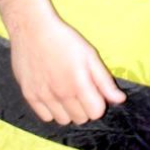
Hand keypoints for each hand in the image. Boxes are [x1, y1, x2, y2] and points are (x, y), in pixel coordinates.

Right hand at [10, 15, 125, 124]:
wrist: (32, 28)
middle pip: (80, 118)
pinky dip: (52, 111)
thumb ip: (104, 80)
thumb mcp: (90, 55)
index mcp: (78, 83)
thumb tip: (120, 100)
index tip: (94, 91)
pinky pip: (45, 117)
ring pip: (63, 120)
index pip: (96, 112)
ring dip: (68, 111)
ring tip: (66, 93)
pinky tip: (53, 95)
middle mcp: (61, 93)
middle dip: (84, 107)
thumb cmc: (64, 39)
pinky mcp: (29, 95)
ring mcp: (43, 96)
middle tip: (79, 90)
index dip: (98, 102)